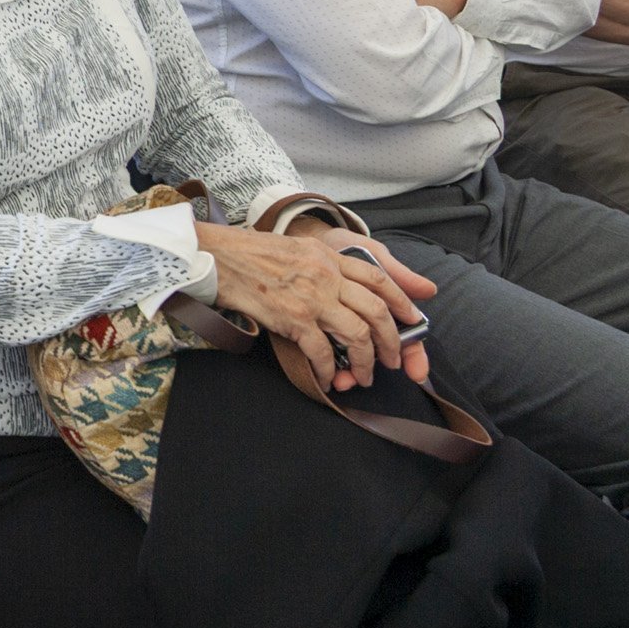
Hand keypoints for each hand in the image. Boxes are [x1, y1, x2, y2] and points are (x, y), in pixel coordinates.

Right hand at [201, 221, 434, 390]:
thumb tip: (341, 288)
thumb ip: (323, 264)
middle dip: (392, 341)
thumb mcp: (295, 249)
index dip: (402, 300)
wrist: (217, 256)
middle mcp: (327, 274)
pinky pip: (323, 352)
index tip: (412, 319)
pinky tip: (328, 378)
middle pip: (377, 310)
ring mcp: (312, 297)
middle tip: (394, 360)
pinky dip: (329, 370)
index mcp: (328, 254)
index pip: (379, 277)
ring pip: (358, 335)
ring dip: (366, 362)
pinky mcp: (293, 318)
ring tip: (364, 376)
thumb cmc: (248, 253)